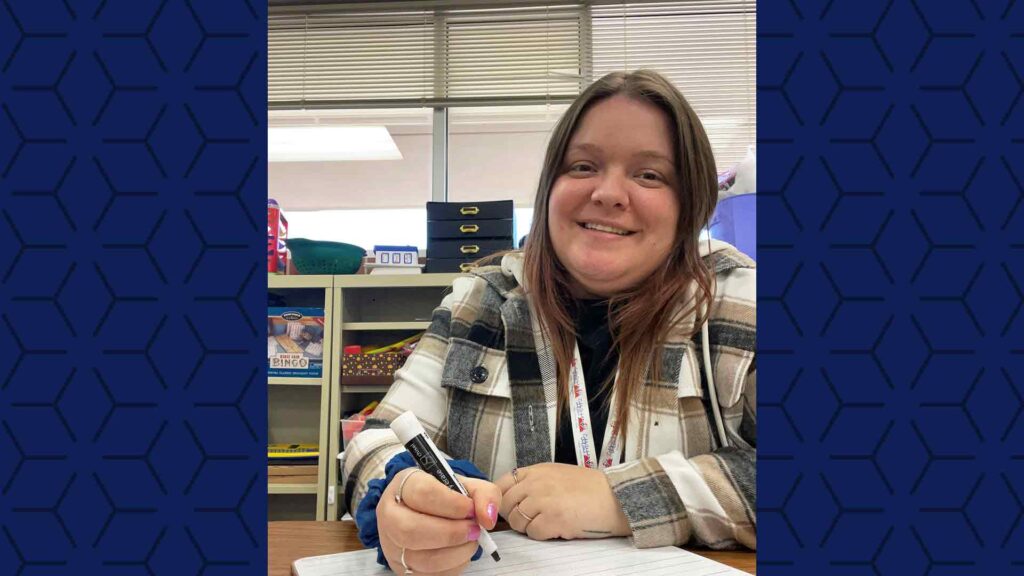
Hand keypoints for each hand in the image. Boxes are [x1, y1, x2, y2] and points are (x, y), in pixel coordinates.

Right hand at [377, 468, 500, 574]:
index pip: (423, 493)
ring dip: (455, 552)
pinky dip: (452, 566)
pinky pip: (428, 575)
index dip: (452, 504)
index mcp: (403, 485)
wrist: (428, 512)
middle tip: (473, 529)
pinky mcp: (402, 568)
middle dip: (451, 533)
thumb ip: (483, 493)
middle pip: (412, 530)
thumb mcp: (466, 485)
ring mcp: (392, 544)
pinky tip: (459, 552)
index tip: (470, 509)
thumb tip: (488, 518)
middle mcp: (390, 515)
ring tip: (470, 540)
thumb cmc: (444, 496)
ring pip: (420, 558)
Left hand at [494, 463, 630, 540]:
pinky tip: (559, 528)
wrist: (615, 498)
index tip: (509, 508)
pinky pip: (533, 533)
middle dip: (516, 515)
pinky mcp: (552, 519)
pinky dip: (543, 535)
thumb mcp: (557, 475)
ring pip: (517, 521)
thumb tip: (512, 499)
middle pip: (506, 505)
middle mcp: (536, 483)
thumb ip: (534, 482)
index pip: (502, 484)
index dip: (501, 500)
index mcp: (537, 470)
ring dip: (530, 527)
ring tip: (550, 522)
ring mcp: (543, 501)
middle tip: (534, 518)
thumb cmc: (590, 489)